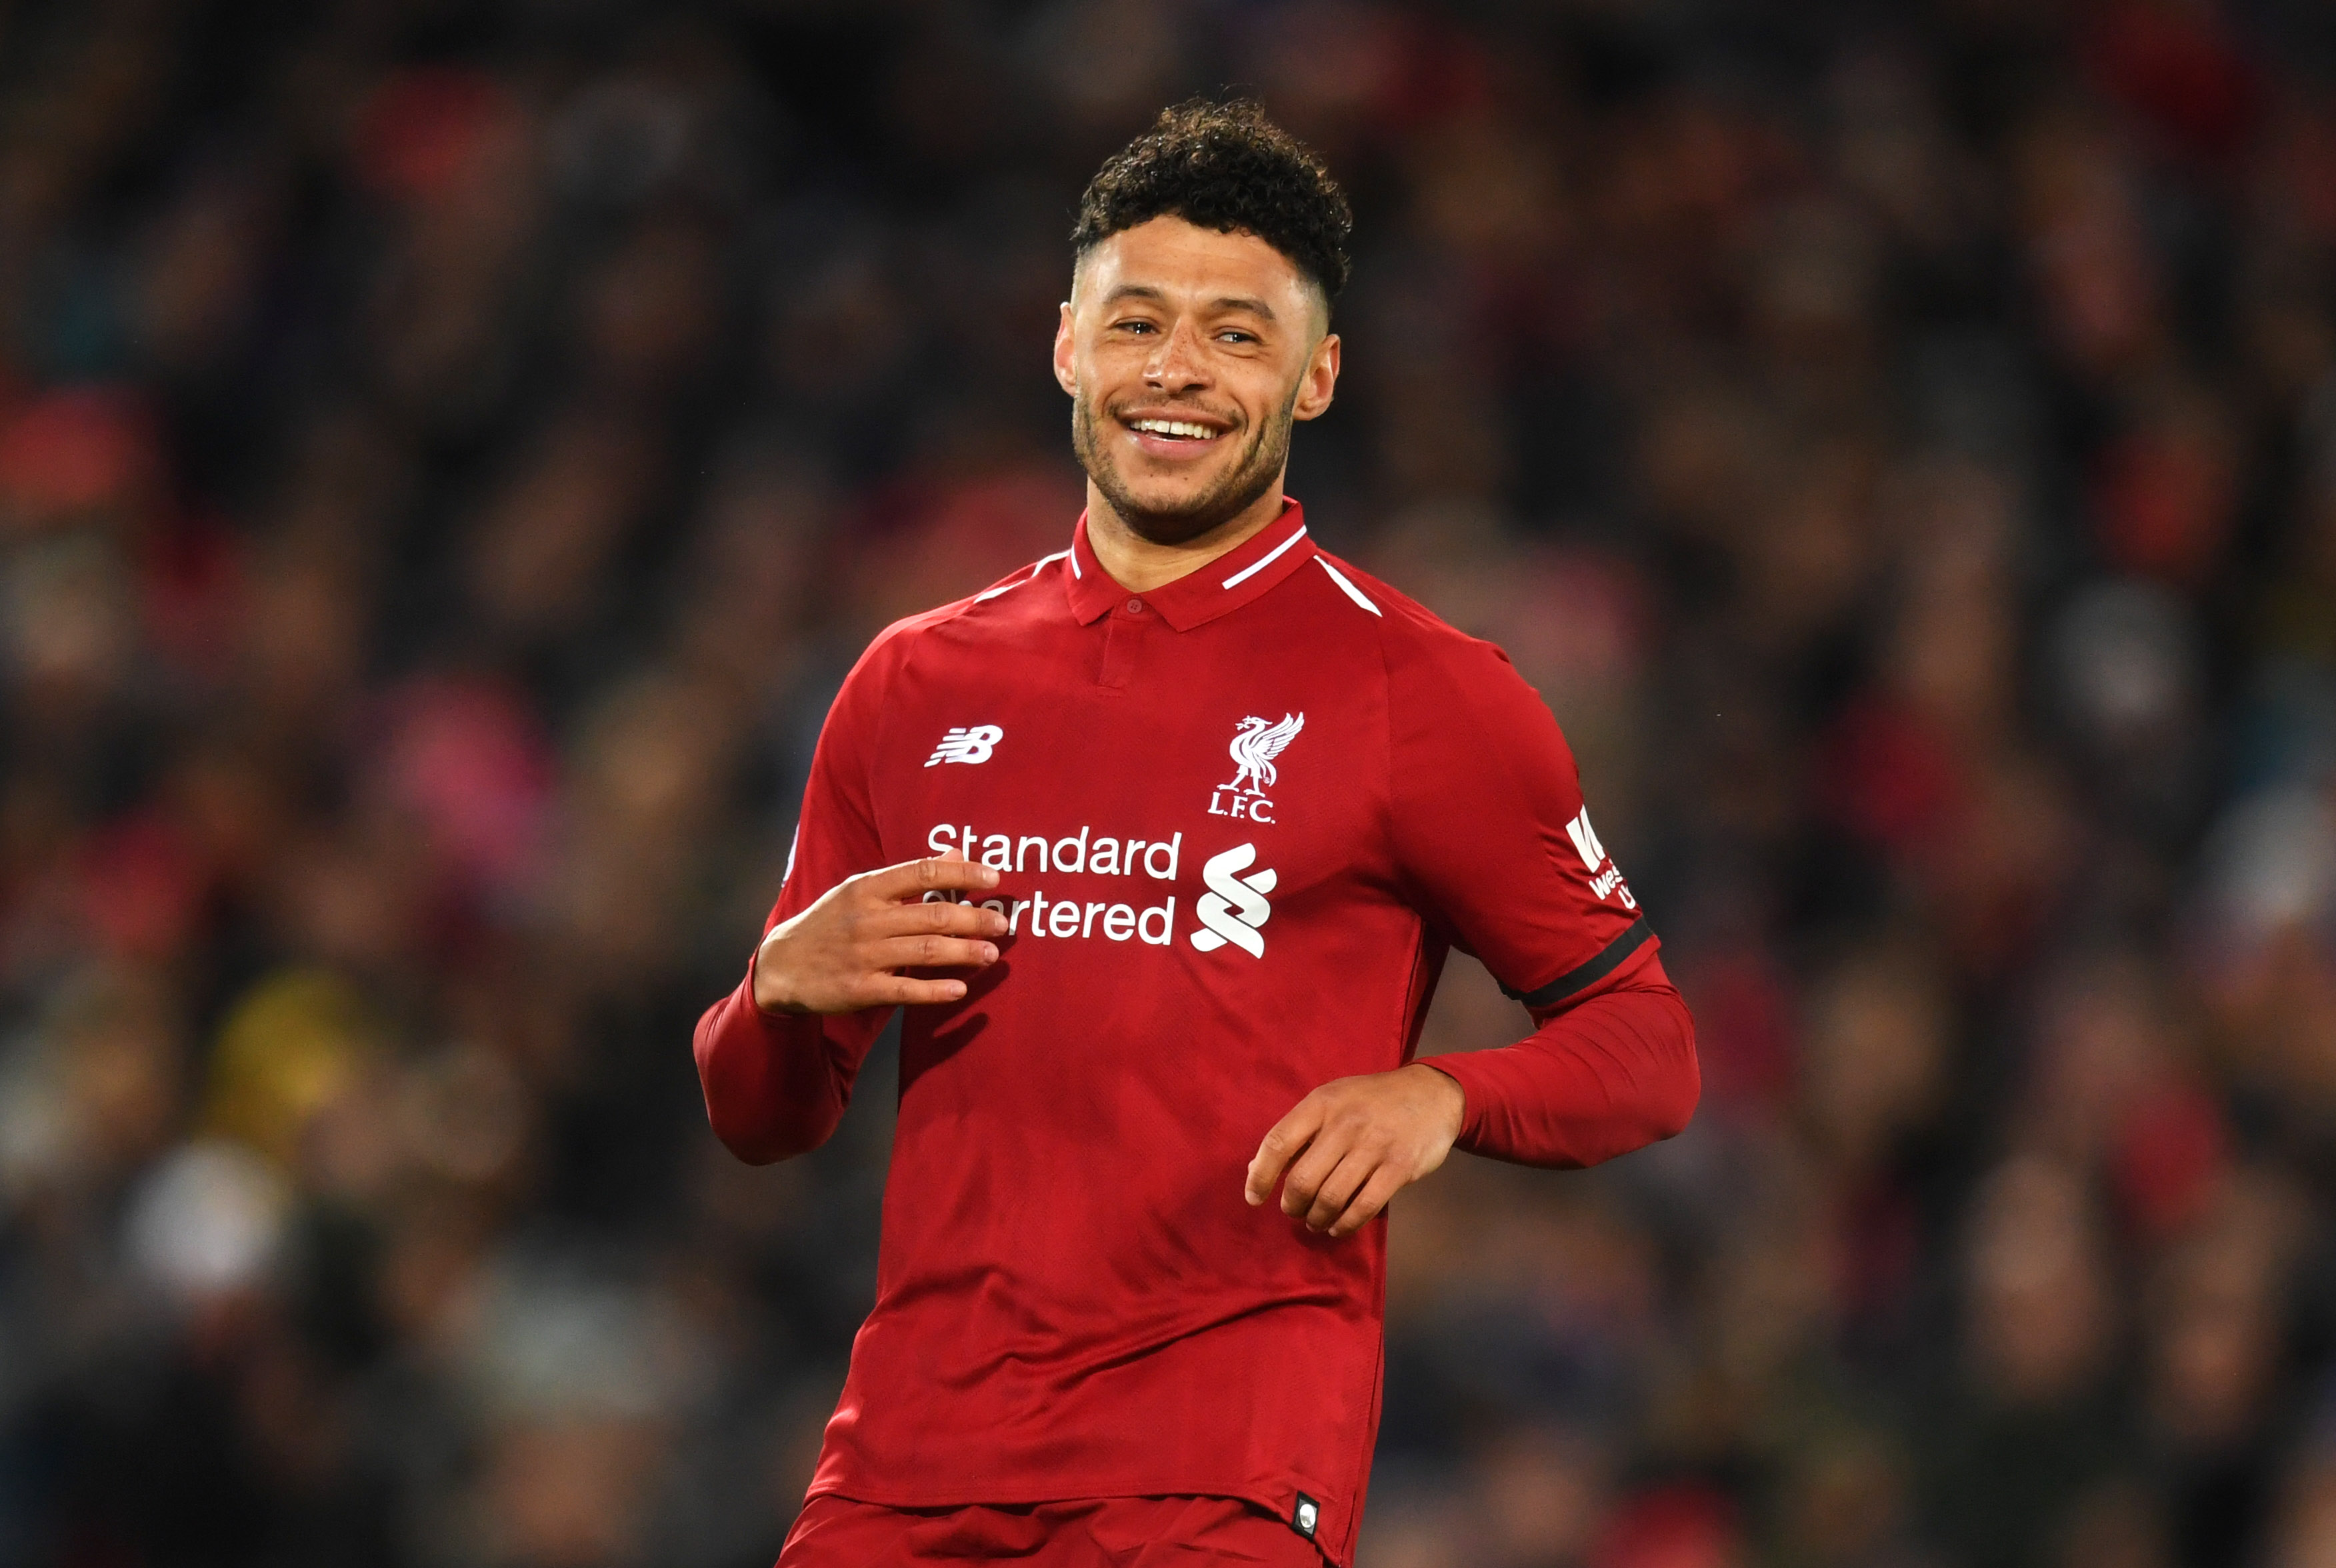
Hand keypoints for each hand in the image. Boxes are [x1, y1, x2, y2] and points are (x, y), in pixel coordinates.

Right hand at [752, 853, 1006, 1014]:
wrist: (781, 966)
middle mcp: (866, 919)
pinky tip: (960, 989)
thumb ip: (909, 876)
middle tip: (1002, 924)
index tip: (994, 877)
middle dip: (974, 919)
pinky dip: (935, 990)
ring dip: (964, 953)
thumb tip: (958, 852)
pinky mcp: (860, 989)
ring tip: (991, 954)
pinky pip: (905, 990)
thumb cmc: (830, 923)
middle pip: (932, 915)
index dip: (962, 873)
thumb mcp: (860, 891)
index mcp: (866, 888)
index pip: (922, 872)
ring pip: (925, 951)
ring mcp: (862, 955)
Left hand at [1244, 1064, 1465, 1236]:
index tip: (1254, 1198)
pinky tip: (1338, 1227)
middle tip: (1294, 1211)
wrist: (1432, 1094)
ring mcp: (1374, 1146)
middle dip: (1292, 1205)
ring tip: (1315, 1221)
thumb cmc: (1371, 1101)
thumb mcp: (1332, 1101)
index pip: (1278, 1142)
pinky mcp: (1399, 1168)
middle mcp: (1345, 1123)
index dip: (1260, 1176)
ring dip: (1316, 1218)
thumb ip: (1298, 1133)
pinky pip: (1363, 1207)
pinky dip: (1345, 1225)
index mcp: (1321, 1103)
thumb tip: (1256, 1170)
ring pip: (1331, 1198)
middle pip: (1303, 1179)